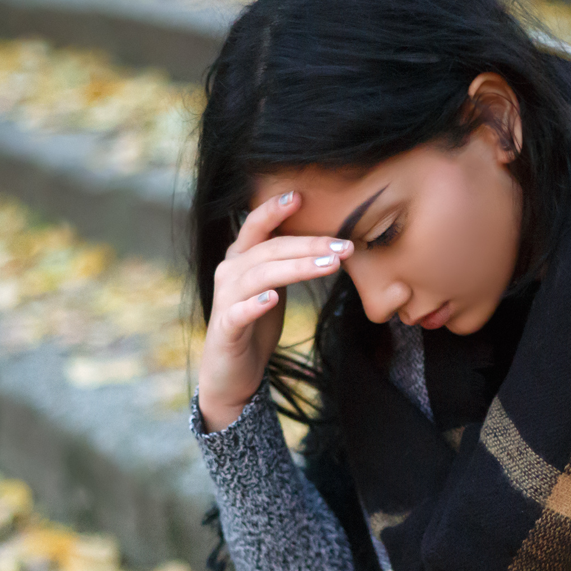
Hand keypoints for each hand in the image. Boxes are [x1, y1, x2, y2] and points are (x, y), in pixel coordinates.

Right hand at [198, 191, 350, 431]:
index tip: (301, 196)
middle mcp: (229, 273)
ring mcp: (225, 300)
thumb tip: (327, 241)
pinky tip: (273, 299)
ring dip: (297, 268)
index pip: (257, 226)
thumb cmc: (256, 325)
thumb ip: (287, 262)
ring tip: (330, 265)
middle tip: (345, 246)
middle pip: (269, 249)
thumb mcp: (273, 287)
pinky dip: (256, 304)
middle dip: (309, 244)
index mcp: (240, 259)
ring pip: (261, 275)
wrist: (232, 373)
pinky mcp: (225, 329)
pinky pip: (239, 312)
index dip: (275, 209)